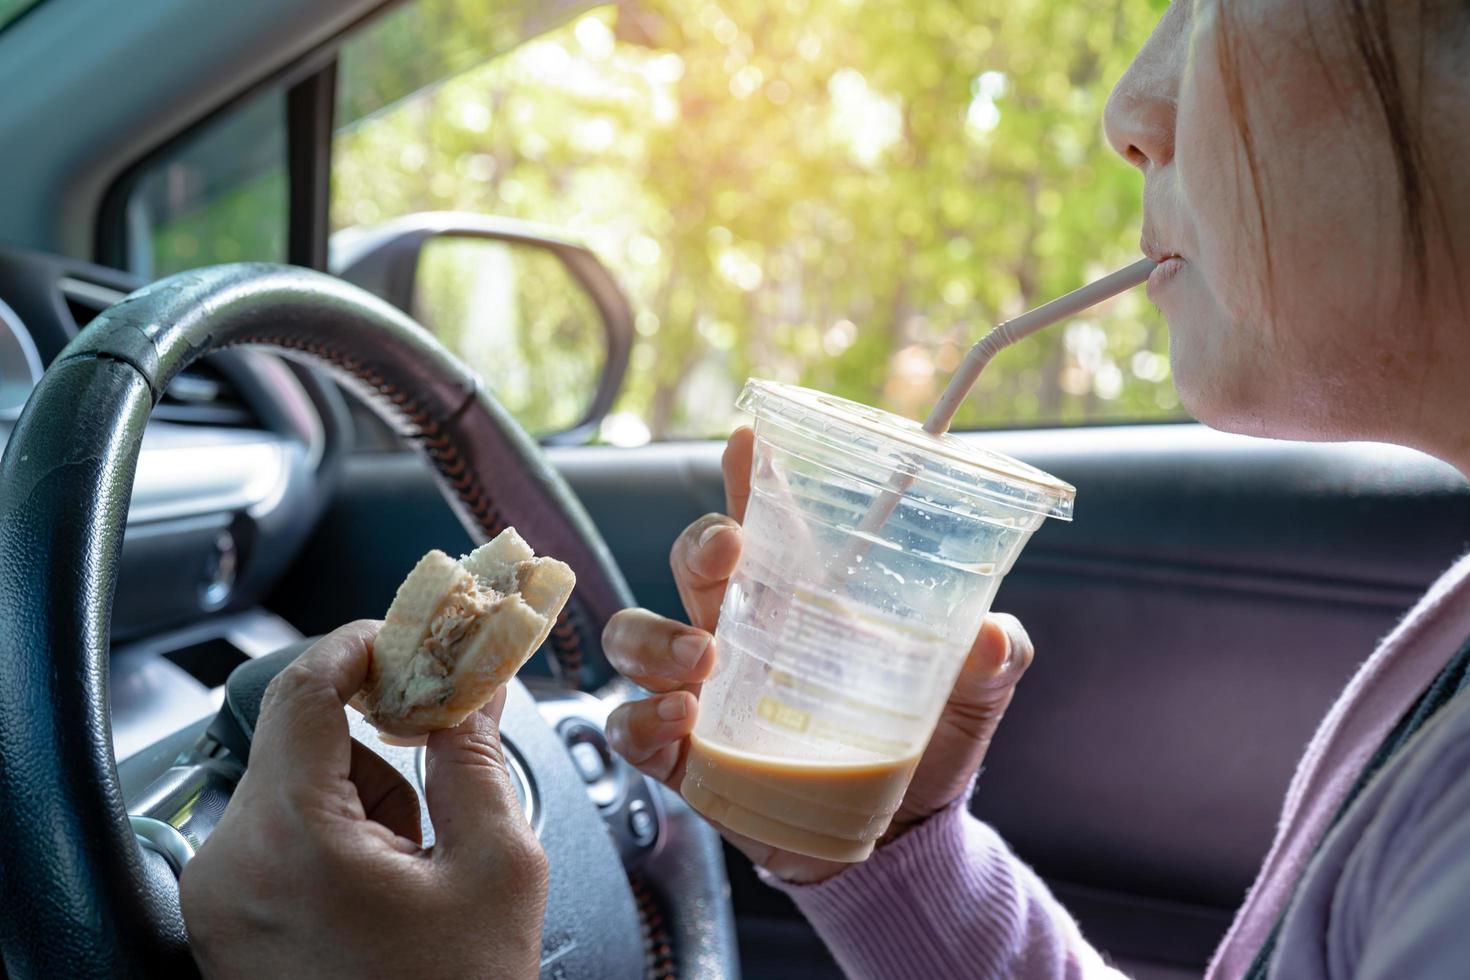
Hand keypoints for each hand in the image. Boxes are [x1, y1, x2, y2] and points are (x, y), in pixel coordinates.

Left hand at [180, 621, 548, 978]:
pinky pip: (279, 834)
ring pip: (293, 785)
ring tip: (422, 857)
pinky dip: (336, 829)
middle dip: (381, 736)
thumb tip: (475, 690)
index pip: (302, 690)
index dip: (362, 646)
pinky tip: (391, 878)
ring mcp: (219, 898)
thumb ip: (477, 760)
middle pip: (301, 738)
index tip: (410, 636)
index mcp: (292, 842)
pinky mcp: (225, 922)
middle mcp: (231, 865)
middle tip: (448, 750)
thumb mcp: (496, 870)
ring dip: (362, 789)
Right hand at [604, 427, 1035, 884]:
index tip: (750, 440)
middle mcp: (740, 630)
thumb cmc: (924, 745)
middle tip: (728, 551)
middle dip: (697, 545)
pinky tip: (681, 718)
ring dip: (656, 636)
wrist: (899, 838)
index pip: (765, 517)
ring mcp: (703, 691)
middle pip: (690, 564)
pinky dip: (642, 718)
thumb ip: (991, 660)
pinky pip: (631, 726)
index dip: (749, 473)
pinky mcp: (683, 756)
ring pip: (636, 636)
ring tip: (705, 656)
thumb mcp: (970, 698)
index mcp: (800, 597)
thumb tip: (992, 634)